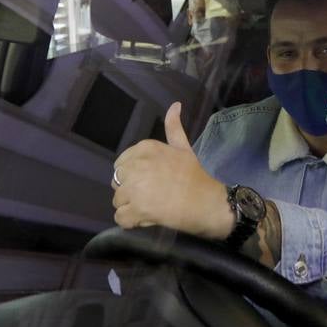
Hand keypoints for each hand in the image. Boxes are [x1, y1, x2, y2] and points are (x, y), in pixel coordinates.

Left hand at [112, 102, 232, 239]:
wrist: (208, 203)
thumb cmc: (196, 176)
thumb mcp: (184, 148)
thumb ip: (174, 127)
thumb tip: (175, 104)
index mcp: (145, 149)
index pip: (121, 165)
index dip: (134, 177)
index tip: (152, 182)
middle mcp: (136, 166)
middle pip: (117, 183)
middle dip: (131, 192)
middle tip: (153, 196)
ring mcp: (135, 188)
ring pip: (118, 201)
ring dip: (132, 208)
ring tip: (153, 208)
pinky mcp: (137, 209)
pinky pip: (121, 218)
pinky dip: (131, 222)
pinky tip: (148, 218)